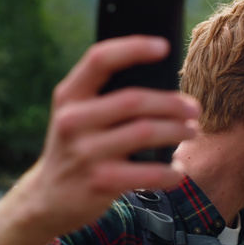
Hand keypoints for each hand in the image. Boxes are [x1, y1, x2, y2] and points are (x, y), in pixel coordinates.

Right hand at [19, 35, 198, 232]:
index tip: (164, 46)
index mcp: (69, 96)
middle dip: (172, 103)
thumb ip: (104, 96)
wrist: (49, 198)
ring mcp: (85, 153)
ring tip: (191, 131)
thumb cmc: (76, 146)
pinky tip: (178, 170)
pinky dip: (171, 171)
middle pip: (134, 100)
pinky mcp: (100, 182)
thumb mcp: (76, 115)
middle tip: (194, 109)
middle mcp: (72, 121)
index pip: (100, 59)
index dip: (134, 48)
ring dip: (177, 131)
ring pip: (145, 132)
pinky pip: (149, 173)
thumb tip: (163, 82)